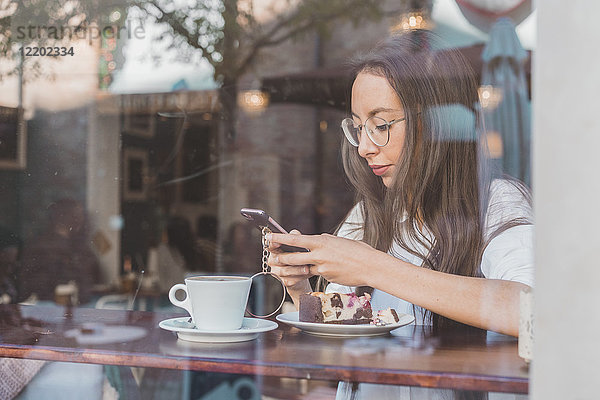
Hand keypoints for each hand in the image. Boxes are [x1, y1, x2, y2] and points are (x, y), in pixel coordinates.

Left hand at [266, 232, 381, 287]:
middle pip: (293, 257)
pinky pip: (313, 275)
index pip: (295, 239)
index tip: (269, 237)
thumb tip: (317, 238)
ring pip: (300, 270)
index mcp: (321, 241)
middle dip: (280, 258)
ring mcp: (322, 268)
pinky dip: (306, 275)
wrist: (370, 266)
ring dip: (287, 270)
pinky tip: (299, 276)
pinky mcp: (327, 277)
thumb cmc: (358, 250)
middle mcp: (319, 254)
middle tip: (271, 257)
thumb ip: (325, 240)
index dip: (280, 238)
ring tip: (279, 270)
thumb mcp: (339, 240)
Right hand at [267, 230, 311, 291]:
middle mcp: (273, 261)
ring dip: (297, 270)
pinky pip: (290, 280)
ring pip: (284, 271)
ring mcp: (277, 272)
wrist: (301, 274)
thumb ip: (295, 238)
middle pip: (278, 259)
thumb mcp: (298, 246)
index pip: (270, 245)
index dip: (272, 243)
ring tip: (308, 268)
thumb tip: (294, 232)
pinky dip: (300, 278)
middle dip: (290, 258)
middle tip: (302, 258)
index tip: (277, 242)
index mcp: (275, 250)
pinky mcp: (283, 282)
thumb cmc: (298, 256)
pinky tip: (308, 274)